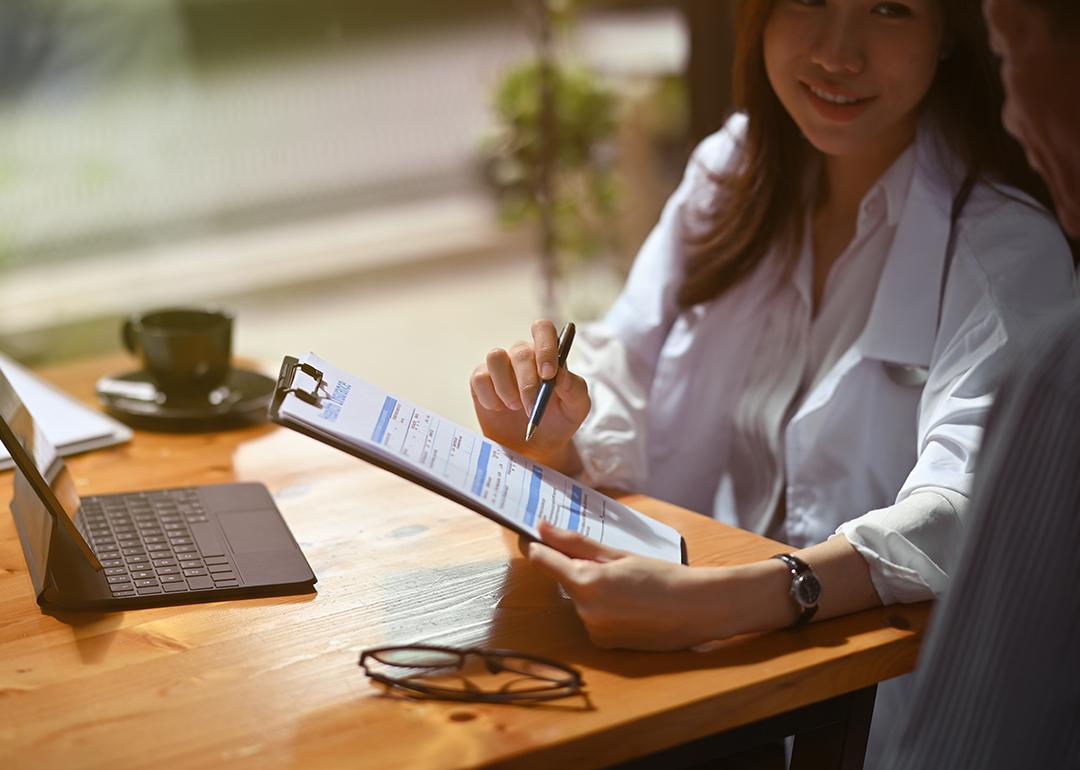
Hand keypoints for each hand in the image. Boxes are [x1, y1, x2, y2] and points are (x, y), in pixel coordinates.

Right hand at [470, 319, 589, 472]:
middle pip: (520, 350)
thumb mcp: (577, 408)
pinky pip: (480, 377)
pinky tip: (499, 409)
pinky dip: (490, 397)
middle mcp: (523, 355)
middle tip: (532, 407)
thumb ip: (575, 388)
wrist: (536, 448)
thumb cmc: (558, 421)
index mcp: (548, 354)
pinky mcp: (481, 380)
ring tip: (515, 407)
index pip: (543, 329)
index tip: (548, 374)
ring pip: (496, 357)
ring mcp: (500, 366)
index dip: (545, 347)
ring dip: (506, 387)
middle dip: (527, 383)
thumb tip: (560, 374)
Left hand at [527, 521, 722, 649]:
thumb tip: (543, 528)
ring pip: (580, 600)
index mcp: (586, 582)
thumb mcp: (619, 554)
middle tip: (613, 563)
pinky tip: (630, 604)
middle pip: (565, 580)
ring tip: (629, 586)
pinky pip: (592, 618)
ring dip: (593, 590)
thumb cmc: (663, 576)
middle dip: (579, 569)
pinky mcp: (604, 644)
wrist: (698, 609)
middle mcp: (584, 610)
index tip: (531, 535)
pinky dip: (603, 609)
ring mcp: (594, 631)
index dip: (536, 545)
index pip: (542, 560)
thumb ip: (576, 542)